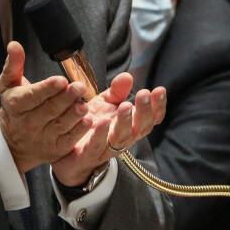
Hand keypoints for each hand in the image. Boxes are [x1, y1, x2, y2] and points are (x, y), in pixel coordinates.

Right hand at [0, 41, 94, 173]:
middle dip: (65, 98)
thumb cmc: (15, 107)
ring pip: (60, 125)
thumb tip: (14, 45)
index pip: (32, 96)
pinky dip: (78, 131)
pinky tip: (88, 120)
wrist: (13, 143)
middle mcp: (28, 123)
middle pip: (49, 110)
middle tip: (80, 87)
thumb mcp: (8, 84)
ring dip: (73, 114)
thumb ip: (13, 65)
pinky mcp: (55, 148)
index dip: (47, 89)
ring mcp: (42, 137)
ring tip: (84, 104)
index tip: (61, 80)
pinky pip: (68, 139)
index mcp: (16, 105)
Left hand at [52, 73, 166, 186]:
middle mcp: (123, 139)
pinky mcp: (89, 154)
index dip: (157, 107)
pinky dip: (100, 134)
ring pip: (121, 138)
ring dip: (125, 122)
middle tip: (143, 94)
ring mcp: (108, 148)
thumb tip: (127, 76)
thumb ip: (117, 92)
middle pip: (140, 128)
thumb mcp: (105, 104)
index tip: (160, 90)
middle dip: (144, 111)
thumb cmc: (92, 125)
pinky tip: (102, 120)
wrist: (69, 149)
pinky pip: (96, 146)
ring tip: (126, 106)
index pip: (150, 119)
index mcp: (130, 126)